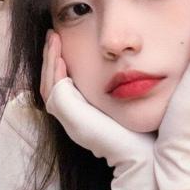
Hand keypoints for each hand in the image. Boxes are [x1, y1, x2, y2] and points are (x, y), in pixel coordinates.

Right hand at [40, 30, 154, 161]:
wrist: (140, 153)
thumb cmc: (139, 131)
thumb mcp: (124, 105)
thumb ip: (117, 89)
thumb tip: (125, 68)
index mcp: (83, 113)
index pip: (62, 84)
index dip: (59, 63)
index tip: (63, 40)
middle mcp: (72, 116)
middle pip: (50, 83)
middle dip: (50, 57)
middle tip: (53, 35)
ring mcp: (69, 119)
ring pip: (48, 85)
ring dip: (49, 60)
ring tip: (53, 38)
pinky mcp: (70, 118)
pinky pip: (54, 90)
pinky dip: (54, 71)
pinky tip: (60, 54)